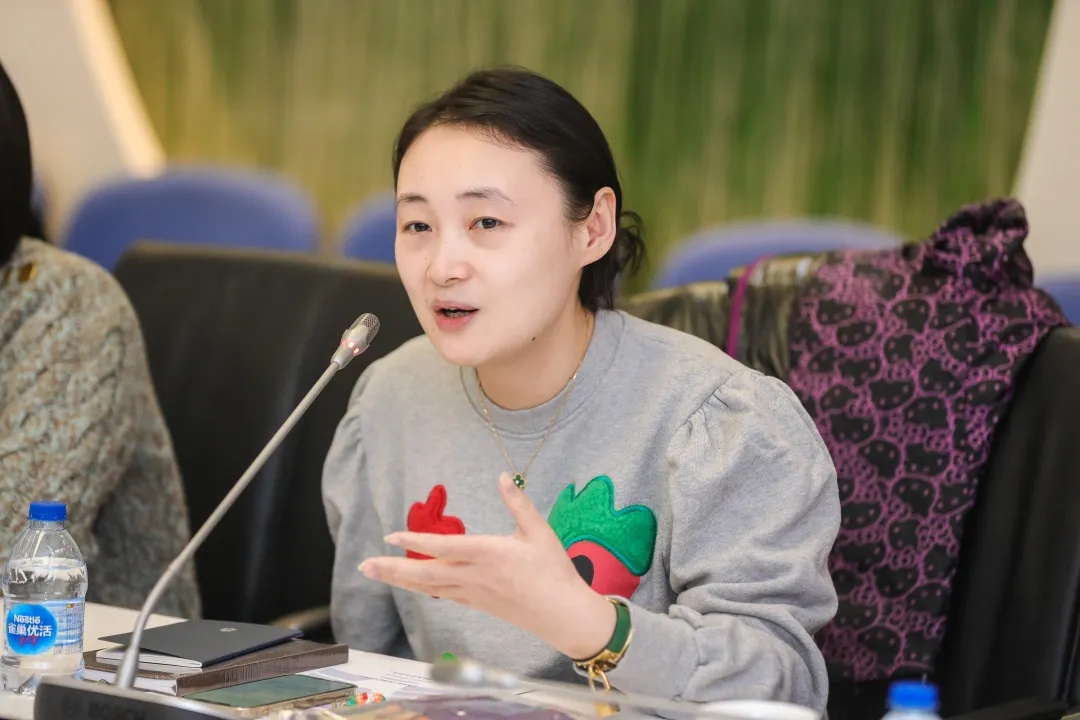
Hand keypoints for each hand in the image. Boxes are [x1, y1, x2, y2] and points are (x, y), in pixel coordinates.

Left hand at [359, 473, 615, 659]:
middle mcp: (475, 576)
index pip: (443, 548)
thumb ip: (518, 503)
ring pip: (429, 587)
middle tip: (364, 566)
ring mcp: (474, 594)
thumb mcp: (539, 531)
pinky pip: (444, 595)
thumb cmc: (554, 571)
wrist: (564, 614)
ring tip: (376, 574)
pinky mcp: (479, 605)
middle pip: (425, 574)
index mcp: (489, 554)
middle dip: (392, 570)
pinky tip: (413, 584)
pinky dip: (424, 588)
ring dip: (401, 580)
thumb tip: (503, 476)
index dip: (415, 543)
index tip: (391, 537)